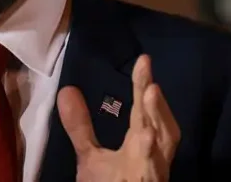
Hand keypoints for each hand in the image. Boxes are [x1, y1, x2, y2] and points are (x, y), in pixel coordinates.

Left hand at [58, 55, 180, 181]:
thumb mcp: (91, 158)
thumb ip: (81, 126)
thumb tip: (67, 90)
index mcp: (144, 147)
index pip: (146, 113)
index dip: (146, 87)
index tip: (143, 60)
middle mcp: (154, 159)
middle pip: (160, 124)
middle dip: (154, 100)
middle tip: (146, 71)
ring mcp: (152, 173)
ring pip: (163, 146)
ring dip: (157, 118)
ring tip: (149, 91)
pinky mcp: (146, 181)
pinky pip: (150, 171)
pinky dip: (151, 154)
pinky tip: (147, 135)